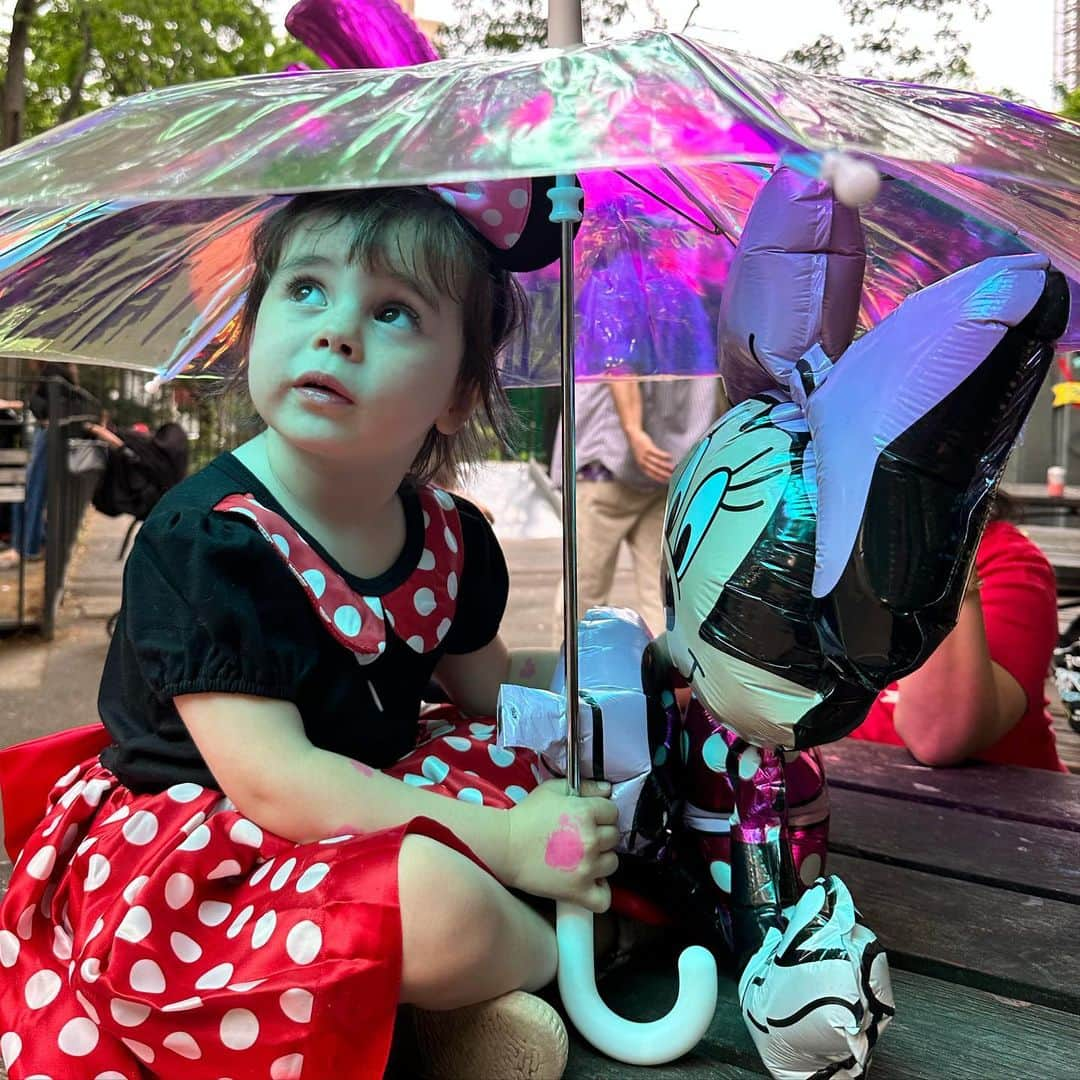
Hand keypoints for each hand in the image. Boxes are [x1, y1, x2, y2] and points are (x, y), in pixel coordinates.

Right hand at [504, 779, 619, 912]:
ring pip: (612, 863)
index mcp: (586, 812)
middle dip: (600, 835)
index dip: (601, 814)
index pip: (613, 812)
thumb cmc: (526, 816)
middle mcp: (591, 839)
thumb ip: (585, 786)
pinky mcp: (578, 891)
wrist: (504, 846)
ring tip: (581, 858)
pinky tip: (588, 882)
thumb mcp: (553, 790)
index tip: (588, 819)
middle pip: (614, 837)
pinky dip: (599, 892)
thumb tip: (608, 789)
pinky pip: (605, 897)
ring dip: (600, 860)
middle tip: (581, 837)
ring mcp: (587, 867)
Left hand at [628, 430, 675, 483]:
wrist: (633, 437)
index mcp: (642, 466)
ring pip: (657, 462)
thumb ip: (649, 464)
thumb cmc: (639, 448)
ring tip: (673, 468)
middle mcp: (643, 462)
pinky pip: (657, 453)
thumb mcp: (641, 458)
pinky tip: (670, 456)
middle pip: (655, 470)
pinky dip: (664, 455)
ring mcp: (645, 455)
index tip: (667, 482)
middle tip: (672, 477)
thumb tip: (659, 469)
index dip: (659, 479)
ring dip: (666, 466)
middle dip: (664, 474)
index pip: (651, 475)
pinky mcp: (648, 448)